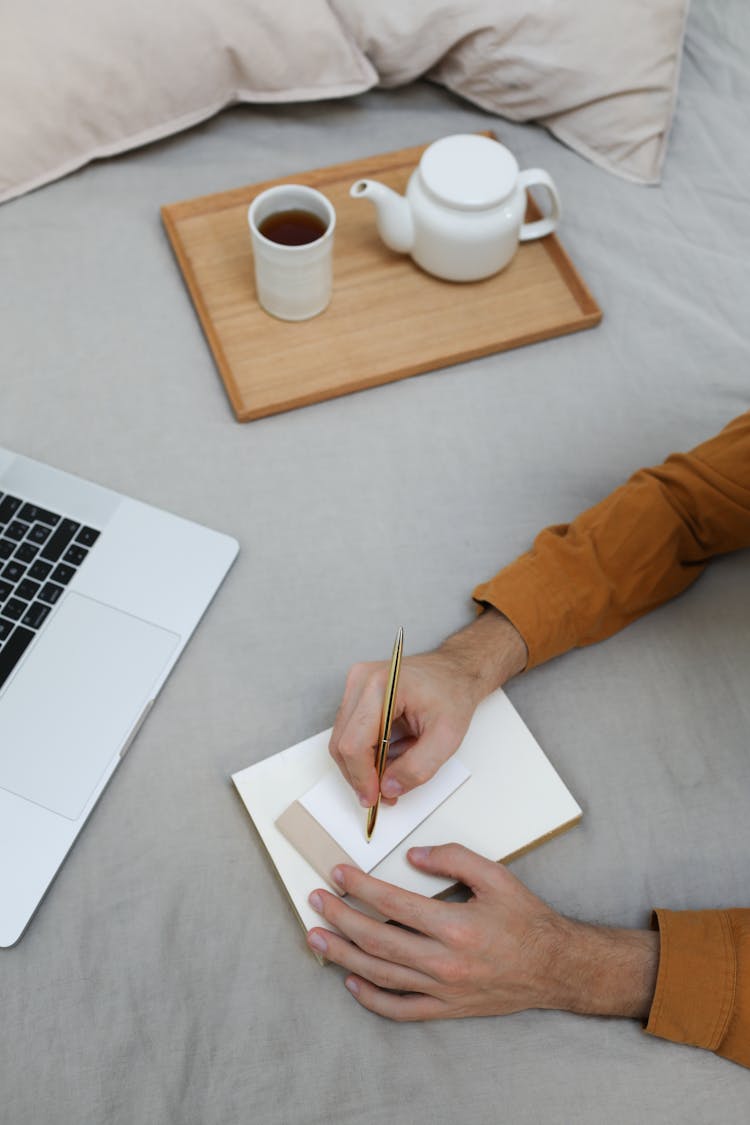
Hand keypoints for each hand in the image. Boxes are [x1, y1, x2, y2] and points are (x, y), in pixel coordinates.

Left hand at [306, 844, 658, 1022]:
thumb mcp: (496, 876)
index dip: (360, 887)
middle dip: (340, 918)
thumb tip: (414, 856)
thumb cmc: (526, 919)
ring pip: (380, 975)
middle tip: (315, 901)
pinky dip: (371, 998)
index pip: (393, 903)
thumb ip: (454, 858)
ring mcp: (443, 990)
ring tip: (316, 937)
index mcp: (456, 926)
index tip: (338, 873)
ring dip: (343, 956)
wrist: (556, 968)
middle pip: (377, 940)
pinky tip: (352, 982)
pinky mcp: (446, 1008)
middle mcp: (444, 962)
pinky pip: (400, 1010)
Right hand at [329, 609, 526, 807]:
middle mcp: (361, 680)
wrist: (455, 671)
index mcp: (383, 687)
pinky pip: (349, 732)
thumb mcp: (447, 738)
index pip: (354, 743)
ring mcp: (355, 684)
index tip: (374, 799)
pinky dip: (364, 752)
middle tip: (383, 796)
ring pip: (342, 740)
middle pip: (342, 744)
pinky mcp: (356, 692)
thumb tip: (387, 789)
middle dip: (360, 776)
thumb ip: (418, 768)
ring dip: (362, 765)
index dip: (361, 778)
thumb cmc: (453, 695)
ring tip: (390, 775)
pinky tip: (386, 758)